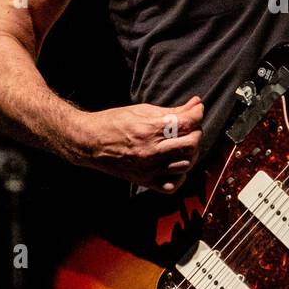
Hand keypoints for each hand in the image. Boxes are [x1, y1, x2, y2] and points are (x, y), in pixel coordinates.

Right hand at [73, 96, 203, 192]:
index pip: (187, 123)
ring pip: (186, 164)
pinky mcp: (145, 181)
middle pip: (191, 144)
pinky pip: (174, 185)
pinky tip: (176, 163)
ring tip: (183, 144)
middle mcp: (150, 151)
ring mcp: (149, 169)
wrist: (90, 143)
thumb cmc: (114, 122)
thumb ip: (173, 110)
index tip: (197, 109)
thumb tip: (196, 104)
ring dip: (190, 152)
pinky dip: (180, 175)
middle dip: (196, 132)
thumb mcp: (143, 110)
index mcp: (149, 130)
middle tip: (191, 127)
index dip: (197, 113)